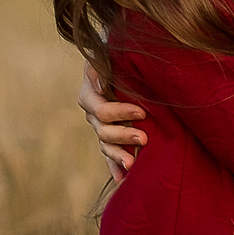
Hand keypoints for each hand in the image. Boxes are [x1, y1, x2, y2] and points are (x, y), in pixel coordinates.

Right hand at [78, 52, 148, 173]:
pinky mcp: (109, 138)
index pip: (102, 109)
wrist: (121, 64)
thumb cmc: (117, 57)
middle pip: (103, 131)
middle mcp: (92, 114)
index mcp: (89, 94)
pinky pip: (109, 157)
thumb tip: (101, 86)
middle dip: (124, 135)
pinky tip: (123, 179)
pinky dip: (114, 168)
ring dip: (118, 156)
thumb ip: (100, 68)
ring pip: (105, 146)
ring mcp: (100, 128)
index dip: (120, 112)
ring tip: (132, 163)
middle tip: (144, 138)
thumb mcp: (107, 55)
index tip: (142, 112)